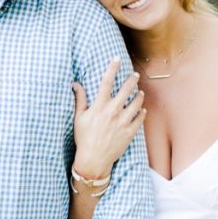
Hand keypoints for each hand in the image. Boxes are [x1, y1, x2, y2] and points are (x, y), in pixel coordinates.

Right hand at [72, 59, 145, 177]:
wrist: (93, 160)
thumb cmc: (83, 138)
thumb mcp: (79, 118)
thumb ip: (80, 100)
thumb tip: (75, 84)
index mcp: (99, 107)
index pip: (106, 82)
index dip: (112, 68)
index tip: (116, 59)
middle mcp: (112, 112)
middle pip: (126, 90)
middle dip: (132, 80)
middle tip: (135, 75)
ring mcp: (123, 122)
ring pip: (136, 103)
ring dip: (139, 96)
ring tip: (140, 93)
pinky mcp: (130, 132)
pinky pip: (140, 118)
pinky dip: (142, 112)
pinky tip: (142, 109)